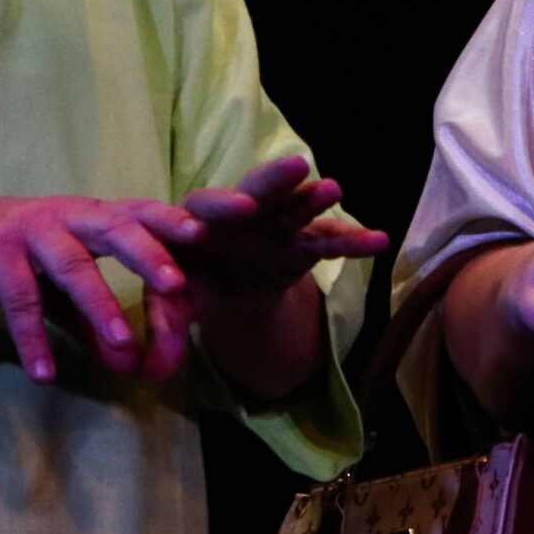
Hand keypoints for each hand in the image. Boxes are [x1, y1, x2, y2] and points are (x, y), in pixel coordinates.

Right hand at [0, 193, 203, 383]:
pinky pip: (17, 296)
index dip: (174, 221)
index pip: (141, 214)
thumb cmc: (14, 255)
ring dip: (97, 304)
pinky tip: (45, 373)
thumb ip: (93, 321)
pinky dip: (31, 337)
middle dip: (148, 253)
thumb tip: (130, 365)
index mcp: (91, 217)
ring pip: (71, 263)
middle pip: (115, 228)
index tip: (212, 234)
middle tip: (177, 284)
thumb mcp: (58, 288)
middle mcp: (67, 215)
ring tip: (121, 345)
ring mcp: (29, 229)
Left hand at [174, 155, 389, 318]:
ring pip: (295, 204)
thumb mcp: (172, 302)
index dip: (215, 210)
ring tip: (334, 188)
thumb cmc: (189, 282)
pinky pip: (327, 239)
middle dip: (272, 181)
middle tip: (294, 167)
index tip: (232, 212)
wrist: (222, 281)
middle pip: (253, 190)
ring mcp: (273, 223)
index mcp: (199, 218)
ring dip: (313, 197)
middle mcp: (239, 211)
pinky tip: (378, 240)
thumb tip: (155, 367)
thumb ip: (166, 323)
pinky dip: (350, 239)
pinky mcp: (300, 242)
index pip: (203, 209)